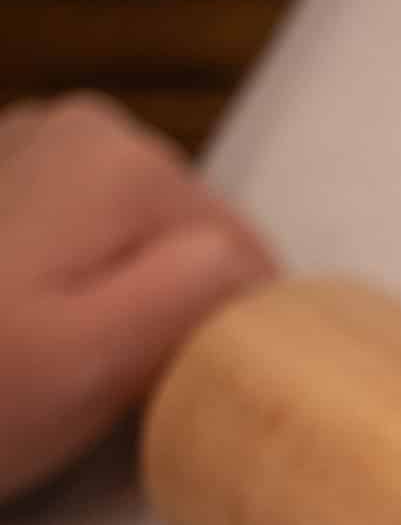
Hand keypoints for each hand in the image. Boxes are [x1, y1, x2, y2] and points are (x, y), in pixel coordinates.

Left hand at [0, 94, 274, 500]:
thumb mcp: (95, 361)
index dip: (222, 338)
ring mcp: (16, 149)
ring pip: (128, 246)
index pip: (245, 259)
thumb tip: (253, 269)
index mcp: (120, 159)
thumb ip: (196, 295)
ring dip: (115, 310)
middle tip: (107, 392)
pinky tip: (22, 340)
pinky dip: (66, 293)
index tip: (167, 397)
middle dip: (167, 316)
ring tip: (55, 371)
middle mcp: (74, 127)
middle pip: (184, 244)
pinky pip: (71, 242)